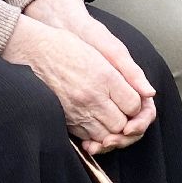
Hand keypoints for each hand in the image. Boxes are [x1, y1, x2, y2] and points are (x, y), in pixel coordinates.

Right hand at [22, 0, 157, 135]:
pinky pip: (87, 136)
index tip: (131, 98)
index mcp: (105, 76)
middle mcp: (92, 96)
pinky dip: (94, 134)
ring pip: (106, 134)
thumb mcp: (101, 50)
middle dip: (126, 120)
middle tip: (122, 111)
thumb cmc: (67, 45)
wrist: (33, 50)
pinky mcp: (65, 118)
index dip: (137, 104)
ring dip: (111, 130)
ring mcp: (77, 109)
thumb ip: (128, 72)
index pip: (134, 104)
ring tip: (109, 118)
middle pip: (122, 124)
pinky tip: (94, 123)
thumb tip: (148, 92)